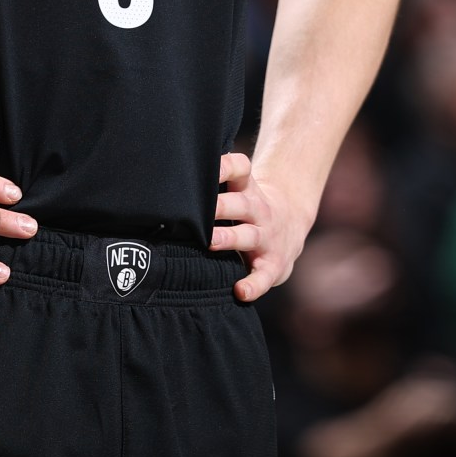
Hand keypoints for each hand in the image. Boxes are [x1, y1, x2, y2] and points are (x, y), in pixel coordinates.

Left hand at [209, 152, 308, 301]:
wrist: (291, 227)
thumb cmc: (249, 208)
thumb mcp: (241, 190)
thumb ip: (213, 188)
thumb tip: (164, 184)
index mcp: (248, 189)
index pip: (240, 168)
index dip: (225, 166)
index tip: (205, 168)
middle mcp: (259, 210)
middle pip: (241, 204)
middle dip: (220, 206)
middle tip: (198, 212)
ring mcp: (267, 237)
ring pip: (249, 236)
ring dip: (230, 238)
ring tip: (211, 243)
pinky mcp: (274, 264)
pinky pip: (264, 275)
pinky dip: (254, 285)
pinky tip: (240, 291)